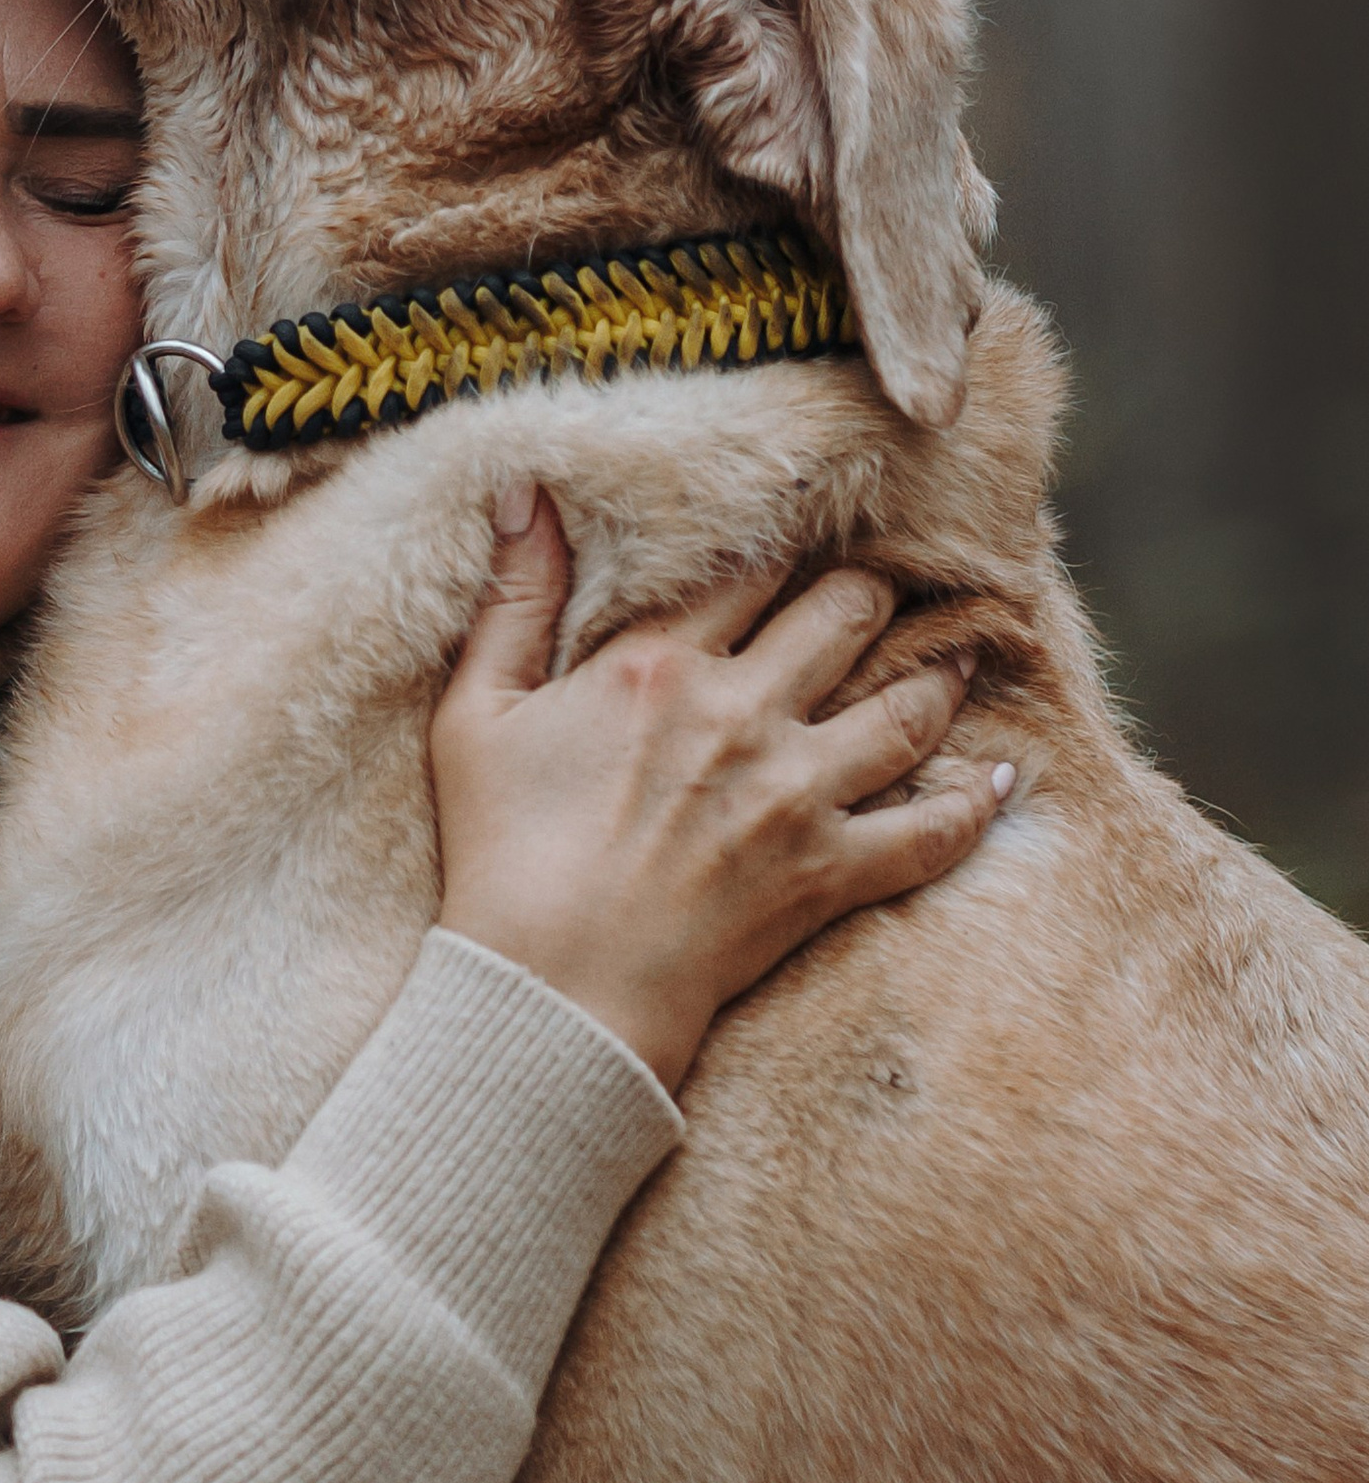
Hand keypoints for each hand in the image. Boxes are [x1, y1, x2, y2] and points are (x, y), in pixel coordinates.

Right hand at [429, 482, 1005, 1091]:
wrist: (552, 992)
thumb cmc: (501, 854)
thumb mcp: (479, 712)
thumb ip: (513, 597)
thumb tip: (524, 490)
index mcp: (661, 667)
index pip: (749, 568)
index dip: (787, 533)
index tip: (817, 515)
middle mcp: (744, 714)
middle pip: (844, 618)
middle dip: (873, 593)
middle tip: (890, 586)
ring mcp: (797, 796)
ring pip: (906, 708)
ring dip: (938, 675)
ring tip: (955, 659)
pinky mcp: (829, 874)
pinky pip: (932, 832)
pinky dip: (976, 804)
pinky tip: (1003, 779)